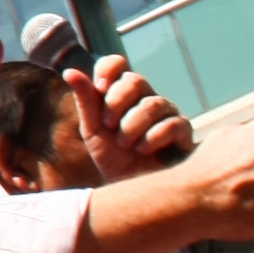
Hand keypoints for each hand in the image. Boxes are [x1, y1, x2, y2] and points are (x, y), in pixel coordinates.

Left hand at [65, 52, 191, 179]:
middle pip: (135, 80)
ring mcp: (167, 112)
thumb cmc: (111, 156)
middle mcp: (146, 97)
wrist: (130, 189)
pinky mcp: (183, 131)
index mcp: (122, 92)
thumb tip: (70, 71)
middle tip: (108, 125)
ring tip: (125, 144)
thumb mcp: (92, 129)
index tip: (99, 87)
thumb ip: (86, 100)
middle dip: (116, 102)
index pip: (117, 63)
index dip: (107, 69)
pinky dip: (153, 137)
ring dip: (132, 126)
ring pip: (152, 104)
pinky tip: (143, 150)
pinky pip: (172, 124)